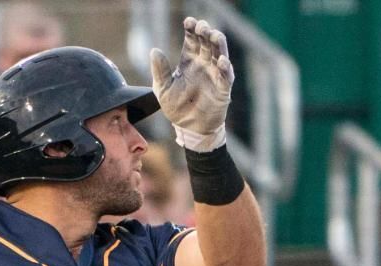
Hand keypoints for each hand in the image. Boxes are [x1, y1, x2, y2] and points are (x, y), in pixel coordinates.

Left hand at [150, 17, 234, 150]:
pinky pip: (226, 76)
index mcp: (189, 61)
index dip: (191, 29)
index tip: (188, 21)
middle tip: (202, 27)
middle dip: (205, 32)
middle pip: (207, 43)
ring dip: (218, 44)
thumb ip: (160, 70)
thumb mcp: (163, 89)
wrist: (188, 128)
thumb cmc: (176, 107)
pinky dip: (226, 68)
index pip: (192, 40)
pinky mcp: (223, 88)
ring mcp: (215, 75)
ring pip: (220, 54)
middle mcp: (204, 64)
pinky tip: (222, 61)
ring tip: (214, 35)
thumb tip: (154, 50)